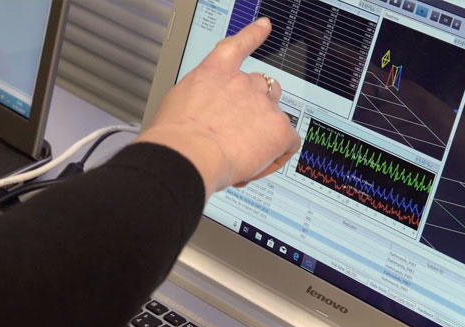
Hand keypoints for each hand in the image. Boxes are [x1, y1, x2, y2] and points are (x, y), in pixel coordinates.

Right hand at [135, 18, 300, 198]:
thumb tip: (204, 118)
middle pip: (262, 87)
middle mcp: (242, 82)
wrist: (187, 154)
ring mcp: (263, 104)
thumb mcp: (178, 104)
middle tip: (239, 132)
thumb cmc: (175, 137)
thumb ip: (200, 102)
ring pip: (275, 116)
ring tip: (244, 155)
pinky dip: (278, 154)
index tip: (264, 26)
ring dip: (265, 132)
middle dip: (255, 107)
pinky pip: (288, 142)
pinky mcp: (278, 129)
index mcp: (214, 72)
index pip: (238, 45)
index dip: (253, 34)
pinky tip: (263, 162)